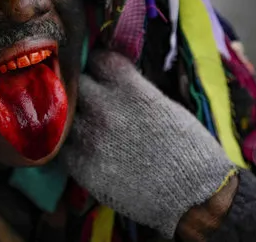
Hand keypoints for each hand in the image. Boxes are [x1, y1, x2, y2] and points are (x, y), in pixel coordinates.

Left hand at [60, 50, 235, 237]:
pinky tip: (83, 149)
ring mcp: (90, 137)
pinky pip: (62, 146)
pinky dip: (70, 145)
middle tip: (89, 98)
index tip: (99, 71)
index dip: (99, 65)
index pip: (98, 59)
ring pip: (63, 114)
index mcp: (129, 89)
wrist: (194, 197)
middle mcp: (104, 108)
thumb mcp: (165, 106)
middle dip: (82, 87)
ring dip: (73, 116)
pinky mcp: (82, 166)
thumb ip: (134, 90)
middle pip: (76, 82)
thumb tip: (113, 81)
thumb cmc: (189, 150)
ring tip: (84, 125)